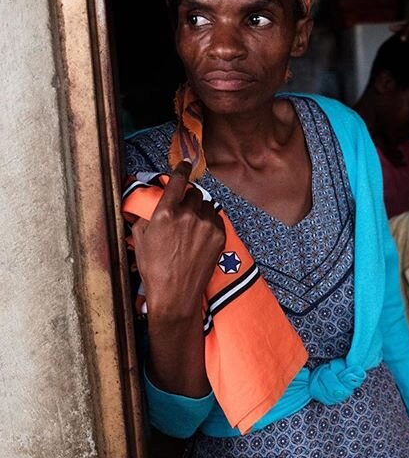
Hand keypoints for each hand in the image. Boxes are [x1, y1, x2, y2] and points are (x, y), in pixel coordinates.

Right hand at [132, 161, 224, 395]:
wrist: (176, 293)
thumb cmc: (154, 268)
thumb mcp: (141, 238)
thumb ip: (144, 215)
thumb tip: (144, 203)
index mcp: (166, 212)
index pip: (177, 181)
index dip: (181, 169)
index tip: (185, 163)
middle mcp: (188, 215)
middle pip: (193, 193)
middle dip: (188, 198)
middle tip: (182, 211)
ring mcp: (206, 225)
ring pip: (206, 205)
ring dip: (199, 210)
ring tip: (191, 227)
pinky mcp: (219, 235)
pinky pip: (215, 218)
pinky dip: (209, 222)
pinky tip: (200, 235)